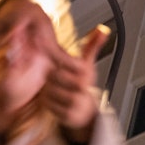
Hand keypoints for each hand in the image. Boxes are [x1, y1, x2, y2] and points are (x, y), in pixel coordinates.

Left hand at [40, 24, 106, 143]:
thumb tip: (103, 29)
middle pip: (53, 75)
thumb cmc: (83, 85)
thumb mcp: (87, 64)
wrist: (86, 112)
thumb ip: (92, 45)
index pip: (63, 60)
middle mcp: (82, 88)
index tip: (41, 43)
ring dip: (47, 89)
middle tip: (53, 76)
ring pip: (48, 90)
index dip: (52, 55)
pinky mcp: (68, 115)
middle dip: (50, 75)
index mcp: (85, 73)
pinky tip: (55, 99)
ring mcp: (76, 102)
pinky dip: (48, 102)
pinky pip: (48, 105)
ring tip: (55, 88)